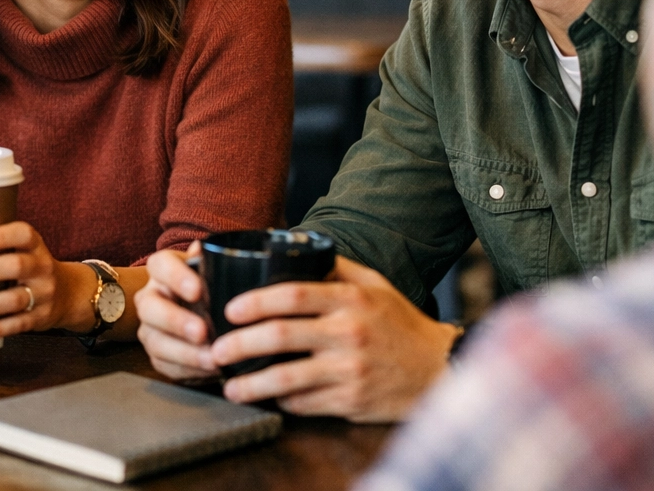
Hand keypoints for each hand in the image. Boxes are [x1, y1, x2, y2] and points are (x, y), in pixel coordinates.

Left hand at [0, 221, 78, 339]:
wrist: (68, 293)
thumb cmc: (29, 266)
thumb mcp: (23, 248)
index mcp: (35, 245)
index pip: (22, 234)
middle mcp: (42, 268)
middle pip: (15, 266)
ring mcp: (43, 295)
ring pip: (13, 300)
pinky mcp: (39, 319)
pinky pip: (17, 325)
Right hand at [136, 244, 217, 379]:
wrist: (208, 318)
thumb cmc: (211, 289)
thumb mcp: (215, 271)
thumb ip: (213, 260)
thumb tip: (205, 246)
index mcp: (163, 271)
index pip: (159, 265)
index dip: (175, 276)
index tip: (197, 290)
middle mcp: (150, 298)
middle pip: (149, 307)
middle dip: (175, 321)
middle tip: (202, 332)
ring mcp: (150, 328)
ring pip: (155, 341)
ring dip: (185, 353)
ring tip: (213, 359)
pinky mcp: (157, 355)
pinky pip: (166, 365)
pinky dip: (189, 370)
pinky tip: (210, 370)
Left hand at [211, 257, 456, 420]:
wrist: (439, 369)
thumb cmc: (400, 323)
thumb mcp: (374, 285)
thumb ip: (335, 268)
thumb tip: (292, 248)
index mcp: (350, 300)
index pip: (292, 294)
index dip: (255, 301)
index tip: (229, 309)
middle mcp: (348, 333)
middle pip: (280, 336)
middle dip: (239, 344)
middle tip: (214, 350)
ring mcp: (349, 370)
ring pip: (287, 378)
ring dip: (250, 384)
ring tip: (228, 386)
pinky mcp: (351, 402)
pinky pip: (305, 404)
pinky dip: (281, 401)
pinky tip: (265, 399)